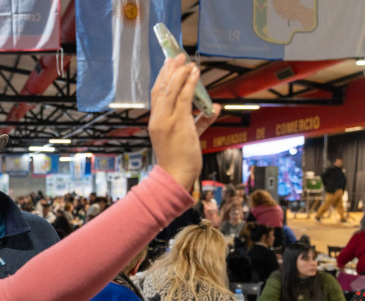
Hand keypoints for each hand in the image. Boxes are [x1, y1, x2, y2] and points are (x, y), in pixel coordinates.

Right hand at [148, 54, 220, 189]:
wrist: (175, 176)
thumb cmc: (180, 160)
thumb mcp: (189, 137)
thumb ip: (200, 121)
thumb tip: (212, 108)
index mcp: (156, 122)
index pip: (157, 95)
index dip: (163, 79)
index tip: (169, 66)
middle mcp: (158, 119)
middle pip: (162, 89)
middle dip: (170, 71)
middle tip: (177, 57)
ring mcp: (166, 121)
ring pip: (171, 90)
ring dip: (180, 73)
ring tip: (187, 61)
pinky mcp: (177, 123)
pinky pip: (183, 98)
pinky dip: (189, 84)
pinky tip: (194, 74)